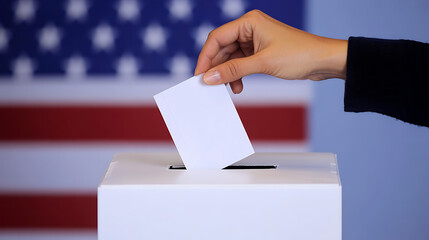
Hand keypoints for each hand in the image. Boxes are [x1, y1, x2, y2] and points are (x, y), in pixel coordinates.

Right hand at [194, 10, 347, 93]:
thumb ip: (234, 70)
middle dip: (217, 68)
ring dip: (229, 74)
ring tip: (230, 89)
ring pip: (231, 57)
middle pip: (222, 48)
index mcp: (249, 22)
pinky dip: (238, 75)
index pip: (217, 38)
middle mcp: (250, 28)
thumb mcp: (263, 63)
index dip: (206, 57)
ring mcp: (255, 40)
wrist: (324, 61)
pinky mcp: (261, 51)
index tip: (199, 76)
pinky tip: (239, 86)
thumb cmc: (299, 55)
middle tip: (211, 86)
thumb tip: (209, 77)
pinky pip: (241, 62)